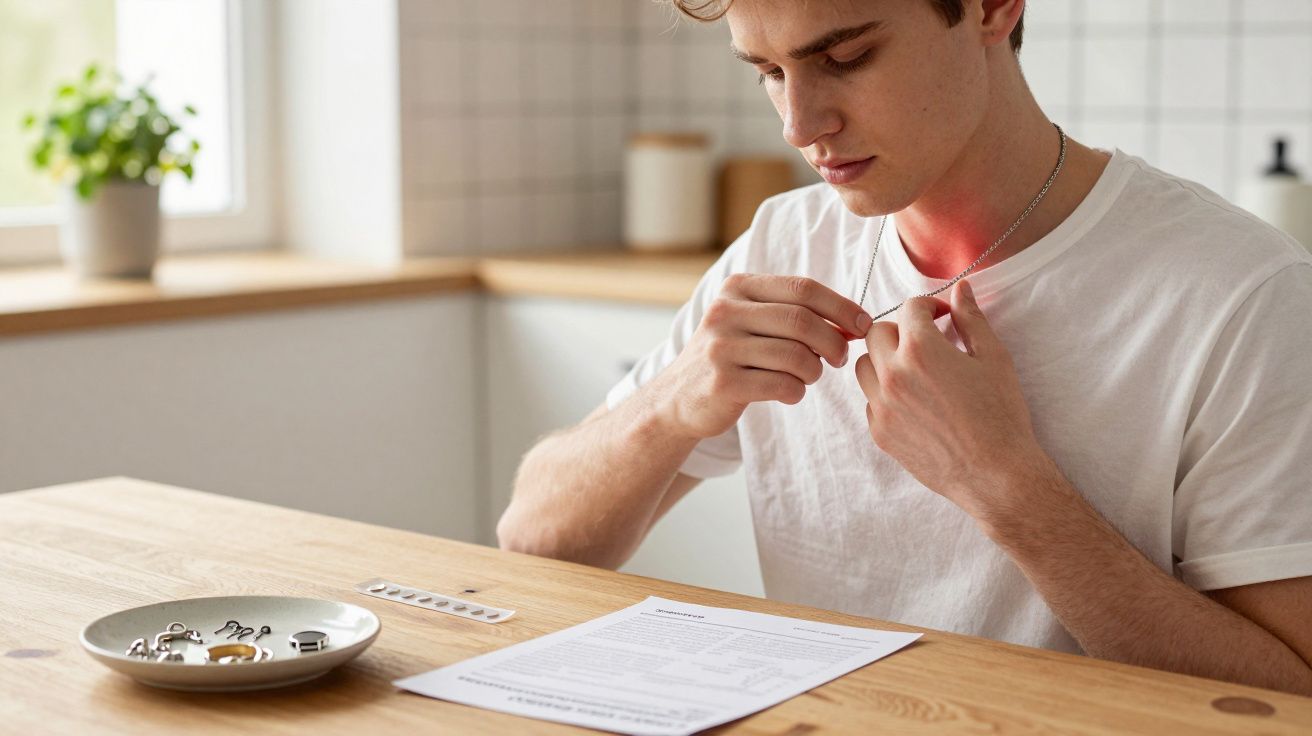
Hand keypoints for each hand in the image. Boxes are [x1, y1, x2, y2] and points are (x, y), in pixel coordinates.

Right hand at [656, 274, 872, 439]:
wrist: (678, 398)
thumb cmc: (731, 357)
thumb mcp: (750, 321)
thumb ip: (794, 315)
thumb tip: (854, 323)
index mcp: (737, 288)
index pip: (803, 288)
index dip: (841, 307)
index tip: (863, 325)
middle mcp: (725, 313)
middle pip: (802, 321)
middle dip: (833, 341)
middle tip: (840, 357)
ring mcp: (721, 348)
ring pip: (796, 356)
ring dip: (814, 371)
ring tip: (807, 376)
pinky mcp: (722, 383)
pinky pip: (783, 385)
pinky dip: (797, 391)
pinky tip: (789, 392)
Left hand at [854, 280, 1042, 512]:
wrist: (995, 474)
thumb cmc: (1001, 415)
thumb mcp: (993, 358)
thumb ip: (971, 319)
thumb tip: (961, 289)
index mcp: (921, 349)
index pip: (909, 309)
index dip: (929, 307)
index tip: (942, 317)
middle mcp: (893, 374)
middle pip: (877, 333)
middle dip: (901, 331)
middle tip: (926, 343)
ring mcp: (881, 405)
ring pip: (865, 366)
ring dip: (885, 361)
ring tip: (915, 372)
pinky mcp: (879, 432)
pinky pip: (870, 401)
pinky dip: (885, 394)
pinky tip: (915, 403)